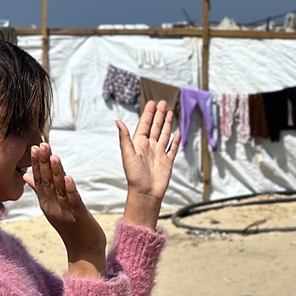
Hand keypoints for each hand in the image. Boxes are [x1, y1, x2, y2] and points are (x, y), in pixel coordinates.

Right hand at [24, 143, 106, 277]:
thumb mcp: (53, 207)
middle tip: (41, 145)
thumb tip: (27, 176)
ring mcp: (65, 213)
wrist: (84, 252)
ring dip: (57, 173)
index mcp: (46, 204)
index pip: (39, 180)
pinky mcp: (79, 217)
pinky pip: (74, 202)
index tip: (35, 146)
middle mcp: (53, 207)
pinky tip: (69, 177)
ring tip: (53, 156)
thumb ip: (40, 191)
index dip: (37, 164)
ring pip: (59, 190)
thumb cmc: (71, 228)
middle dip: (43, 163)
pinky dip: (71, 190)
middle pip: (47, 182)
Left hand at [117, 100, 180, 227]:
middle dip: (159, 115)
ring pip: (164, 135)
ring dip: (167, 124)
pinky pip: (172, 148)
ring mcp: (159, 154)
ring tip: (170, 112)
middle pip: (155, 127)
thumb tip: (118, 121)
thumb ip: (125, 138)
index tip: (151, 103)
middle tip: (163, 102)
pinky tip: (178, 133)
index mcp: (139, 144)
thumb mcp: (127, 154)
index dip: (148, 114)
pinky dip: (175, 141)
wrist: (146, 193)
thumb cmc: (134, 176)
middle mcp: (149, 147)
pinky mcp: (167, 162)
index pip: (144, 125)